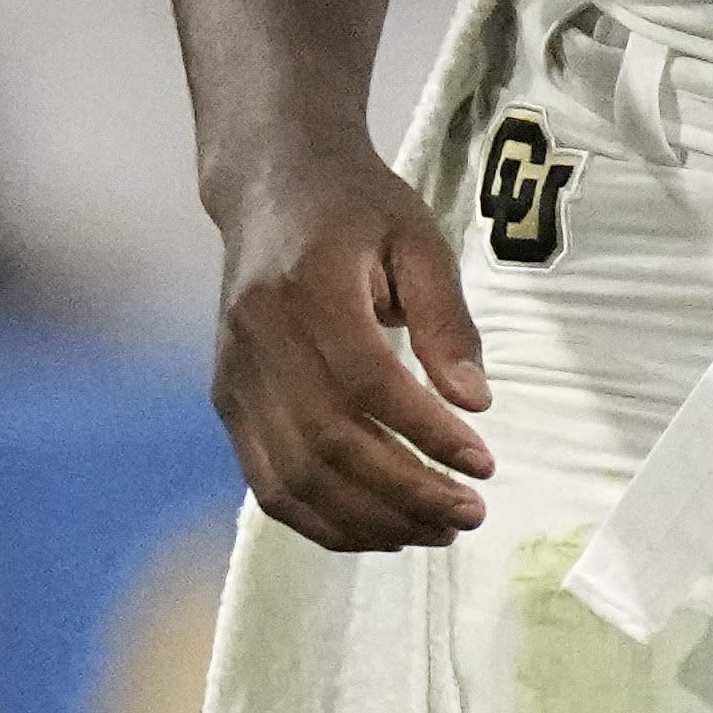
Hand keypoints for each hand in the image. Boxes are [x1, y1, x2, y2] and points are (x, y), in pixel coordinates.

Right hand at [209, 131, 493, 552]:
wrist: (270, 183)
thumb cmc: (355, 208)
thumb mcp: (419, 240)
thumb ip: (448, 320)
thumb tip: (475, 403)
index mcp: (305, 285)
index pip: (366, 381)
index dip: (425, 433)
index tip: (484, 463)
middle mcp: (257, 336)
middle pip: (326, 443)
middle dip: (404, 492)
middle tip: (469, 512)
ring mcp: (233, 374)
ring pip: (293, 477)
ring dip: (368, 520)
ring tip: (434, 530)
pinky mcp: (228, 400)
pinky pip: (267, 483)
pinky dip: (323, 522)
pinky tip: (381, 529)